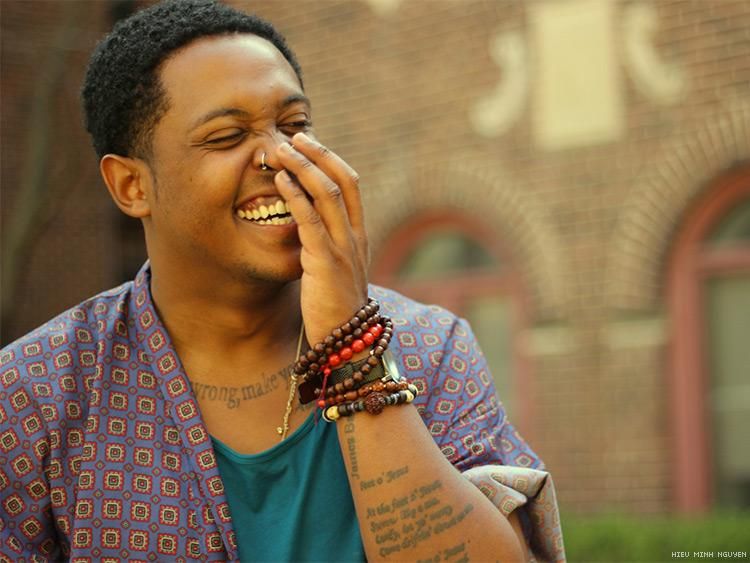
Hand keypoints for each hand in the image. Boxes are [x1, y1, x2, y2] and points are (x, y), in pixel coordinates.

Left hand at [274, 132, 368, 346]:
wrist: (348, 344)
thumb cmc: (335, 308)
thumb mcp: (336, 271)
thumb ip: (325, 246)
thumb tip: (304, 227)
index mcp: (358, 236)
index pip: (350, 186)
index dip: (330, 160)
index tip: (308, 146)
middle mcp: (355, 237)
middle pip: (343, 180)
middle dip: (319, 154)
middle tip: (295, 136)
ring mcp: (344, 248)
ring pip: (327, 194)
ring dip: (304, 167)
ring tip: (282, 151)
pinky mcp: (326, 263)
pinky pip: (311, 221)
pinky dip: (295, 196)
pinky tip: (281, 182)